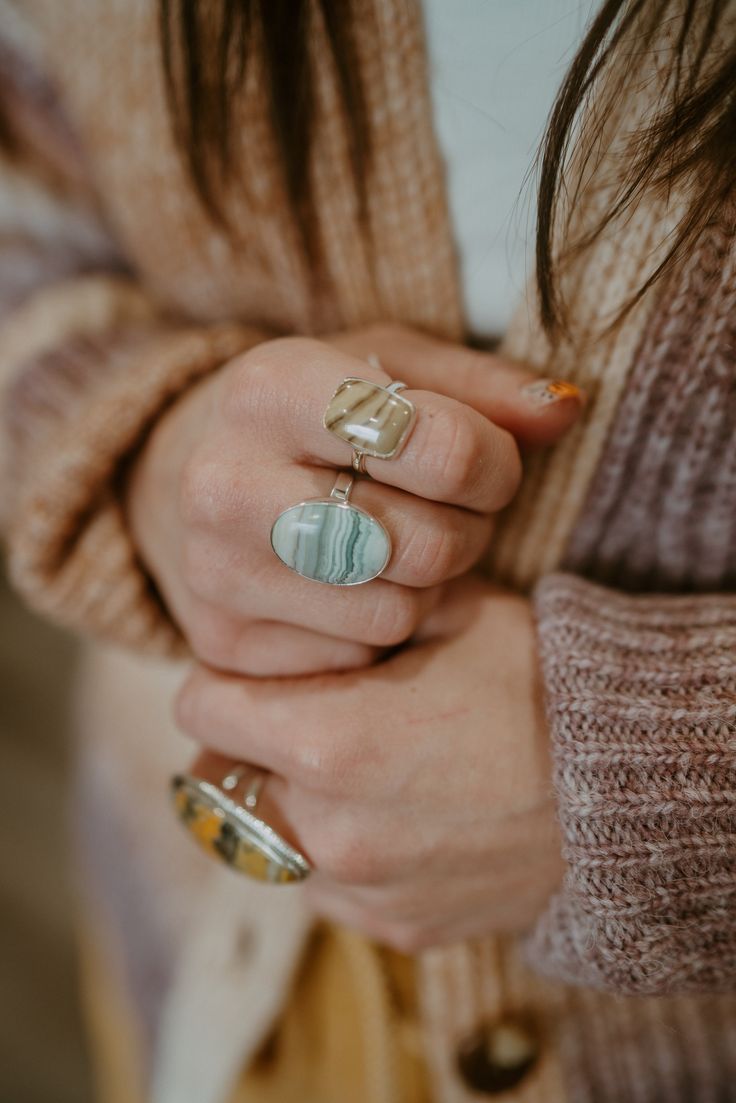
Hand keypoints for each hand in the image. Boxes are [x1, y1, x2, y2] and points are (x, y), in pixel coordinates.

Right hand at [127, 323, 582, 675]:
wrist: (199, 477)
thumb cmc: (321, 417)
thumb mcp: (393, 370)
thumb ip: (485, 388)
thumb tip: (566, 412)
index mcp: (271, 386)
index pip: (439, 448)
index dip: (494, 464)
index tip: (486, 462)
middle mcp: (223, 481)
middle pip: (424, 545)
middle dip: (466, 532)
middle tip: (447, 511)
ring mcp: (213, 572)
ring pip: (397, 611)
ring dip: (427, 584)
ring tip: (399, 544)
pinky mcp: (221, 644)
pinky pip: (358, 660)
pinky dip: (378, 628)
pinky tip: (353, 586)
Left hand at [176, 575, 563, 950]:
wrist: (630, 786)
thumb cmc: (541, 686)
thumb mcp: (452, 614)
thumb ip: (357, 610)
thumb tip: (309, 612)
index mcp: (328, 740)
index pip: (201, 709)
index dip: (222, 679)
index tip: (252, 672)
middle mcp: (327, 829)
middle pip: (220, 780)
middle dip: (248, 744)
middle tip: (300, 716)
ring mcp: (361, 889)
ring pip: (269, 840)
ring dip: (288, 803)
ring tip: (356, 770)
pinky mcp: (396, 927)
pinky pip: (329, 887)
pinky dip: (339, 853)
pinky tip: (397, 818)